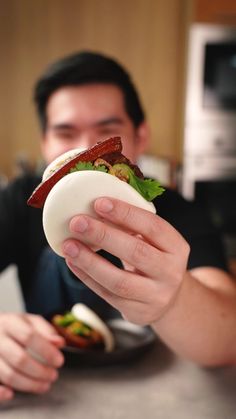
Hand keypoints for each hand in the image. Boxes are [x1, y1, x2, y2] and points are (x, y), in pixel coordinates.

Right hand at [0, 313, 64, 400]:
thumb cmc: (15, 326)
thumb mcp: (31, 322)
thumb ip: (46, 331)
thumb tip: (59, 343)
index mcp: (10, 322)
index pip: (29, 336)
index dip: (46, 351)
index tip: (59, 361)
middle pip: (19, 359)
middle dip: (40, 371)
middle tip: (53, 376)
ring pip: (7, 374)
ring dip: (28, 384)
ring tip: (44, 385)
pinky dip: (1, 393)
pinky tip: (12, 394)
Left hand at [62, 197, 189, 324]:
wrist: (168, 299)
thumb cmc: (154, 259)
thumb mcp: (154, 241)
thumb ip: (133, 226)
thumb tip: (95, 207)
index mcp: (177, 247)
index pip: (153, 227)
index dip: (126, 213)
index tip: (99, 202)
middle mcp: (171, 272)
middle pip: (136, 253)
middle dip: (103, 236)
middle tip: (77, 222)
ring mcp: (155, 296)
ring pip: (119, 281)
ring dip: (90, 261)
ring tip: (68, 245)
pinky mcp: (137, 312)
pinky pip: (107, 295)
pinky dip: (87, 277)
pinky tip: (72, 262)